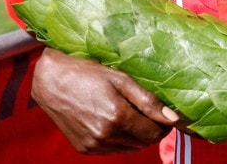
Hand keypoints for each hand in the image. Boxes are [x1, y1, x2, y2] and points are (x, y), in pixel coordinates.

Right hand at [31, 47, 178, 153]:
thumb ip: (149, 101)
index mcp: (117, 117)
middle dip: (151, 130)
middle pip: (143, 142)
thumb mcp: (122, 80)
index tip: (165, 116)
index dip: (164, 126)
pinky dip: (120, 140)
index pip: (154, 133)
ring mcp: (93, 144)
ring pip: (130, 148)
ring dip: (136, 136)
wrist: (52, 82)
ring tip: (130, 115)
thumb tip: (174, 118)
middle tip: (149, 114)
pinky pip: (113, 150)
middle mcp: (105, 135)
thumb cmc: (89, 75)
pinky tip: (114, 122)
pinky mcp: (84, 149)